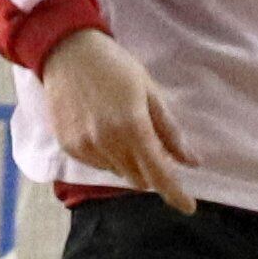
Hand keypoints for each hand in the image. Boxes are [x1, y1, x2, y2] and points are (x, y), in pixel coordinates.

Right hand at [40, 28, 197, 213]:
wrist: (66, 51)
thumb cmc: (115, 66)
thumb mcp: (149, 92)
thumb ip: (169, 130)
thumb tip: (191, 161)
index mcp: (133, 128)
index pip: (159, 174)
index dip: (175, 194)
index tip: (188, 207)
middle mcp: (108, 144)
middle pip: (138, 178)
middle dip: (151, 171)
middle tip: (153, 146)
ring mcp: (85, 147)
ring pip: (117, 172)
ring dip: (128, 162)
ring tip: (122, 129)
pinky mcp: (68, 147)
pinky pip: (96, 165)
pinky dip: (107, 156)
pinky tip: (102, 130)